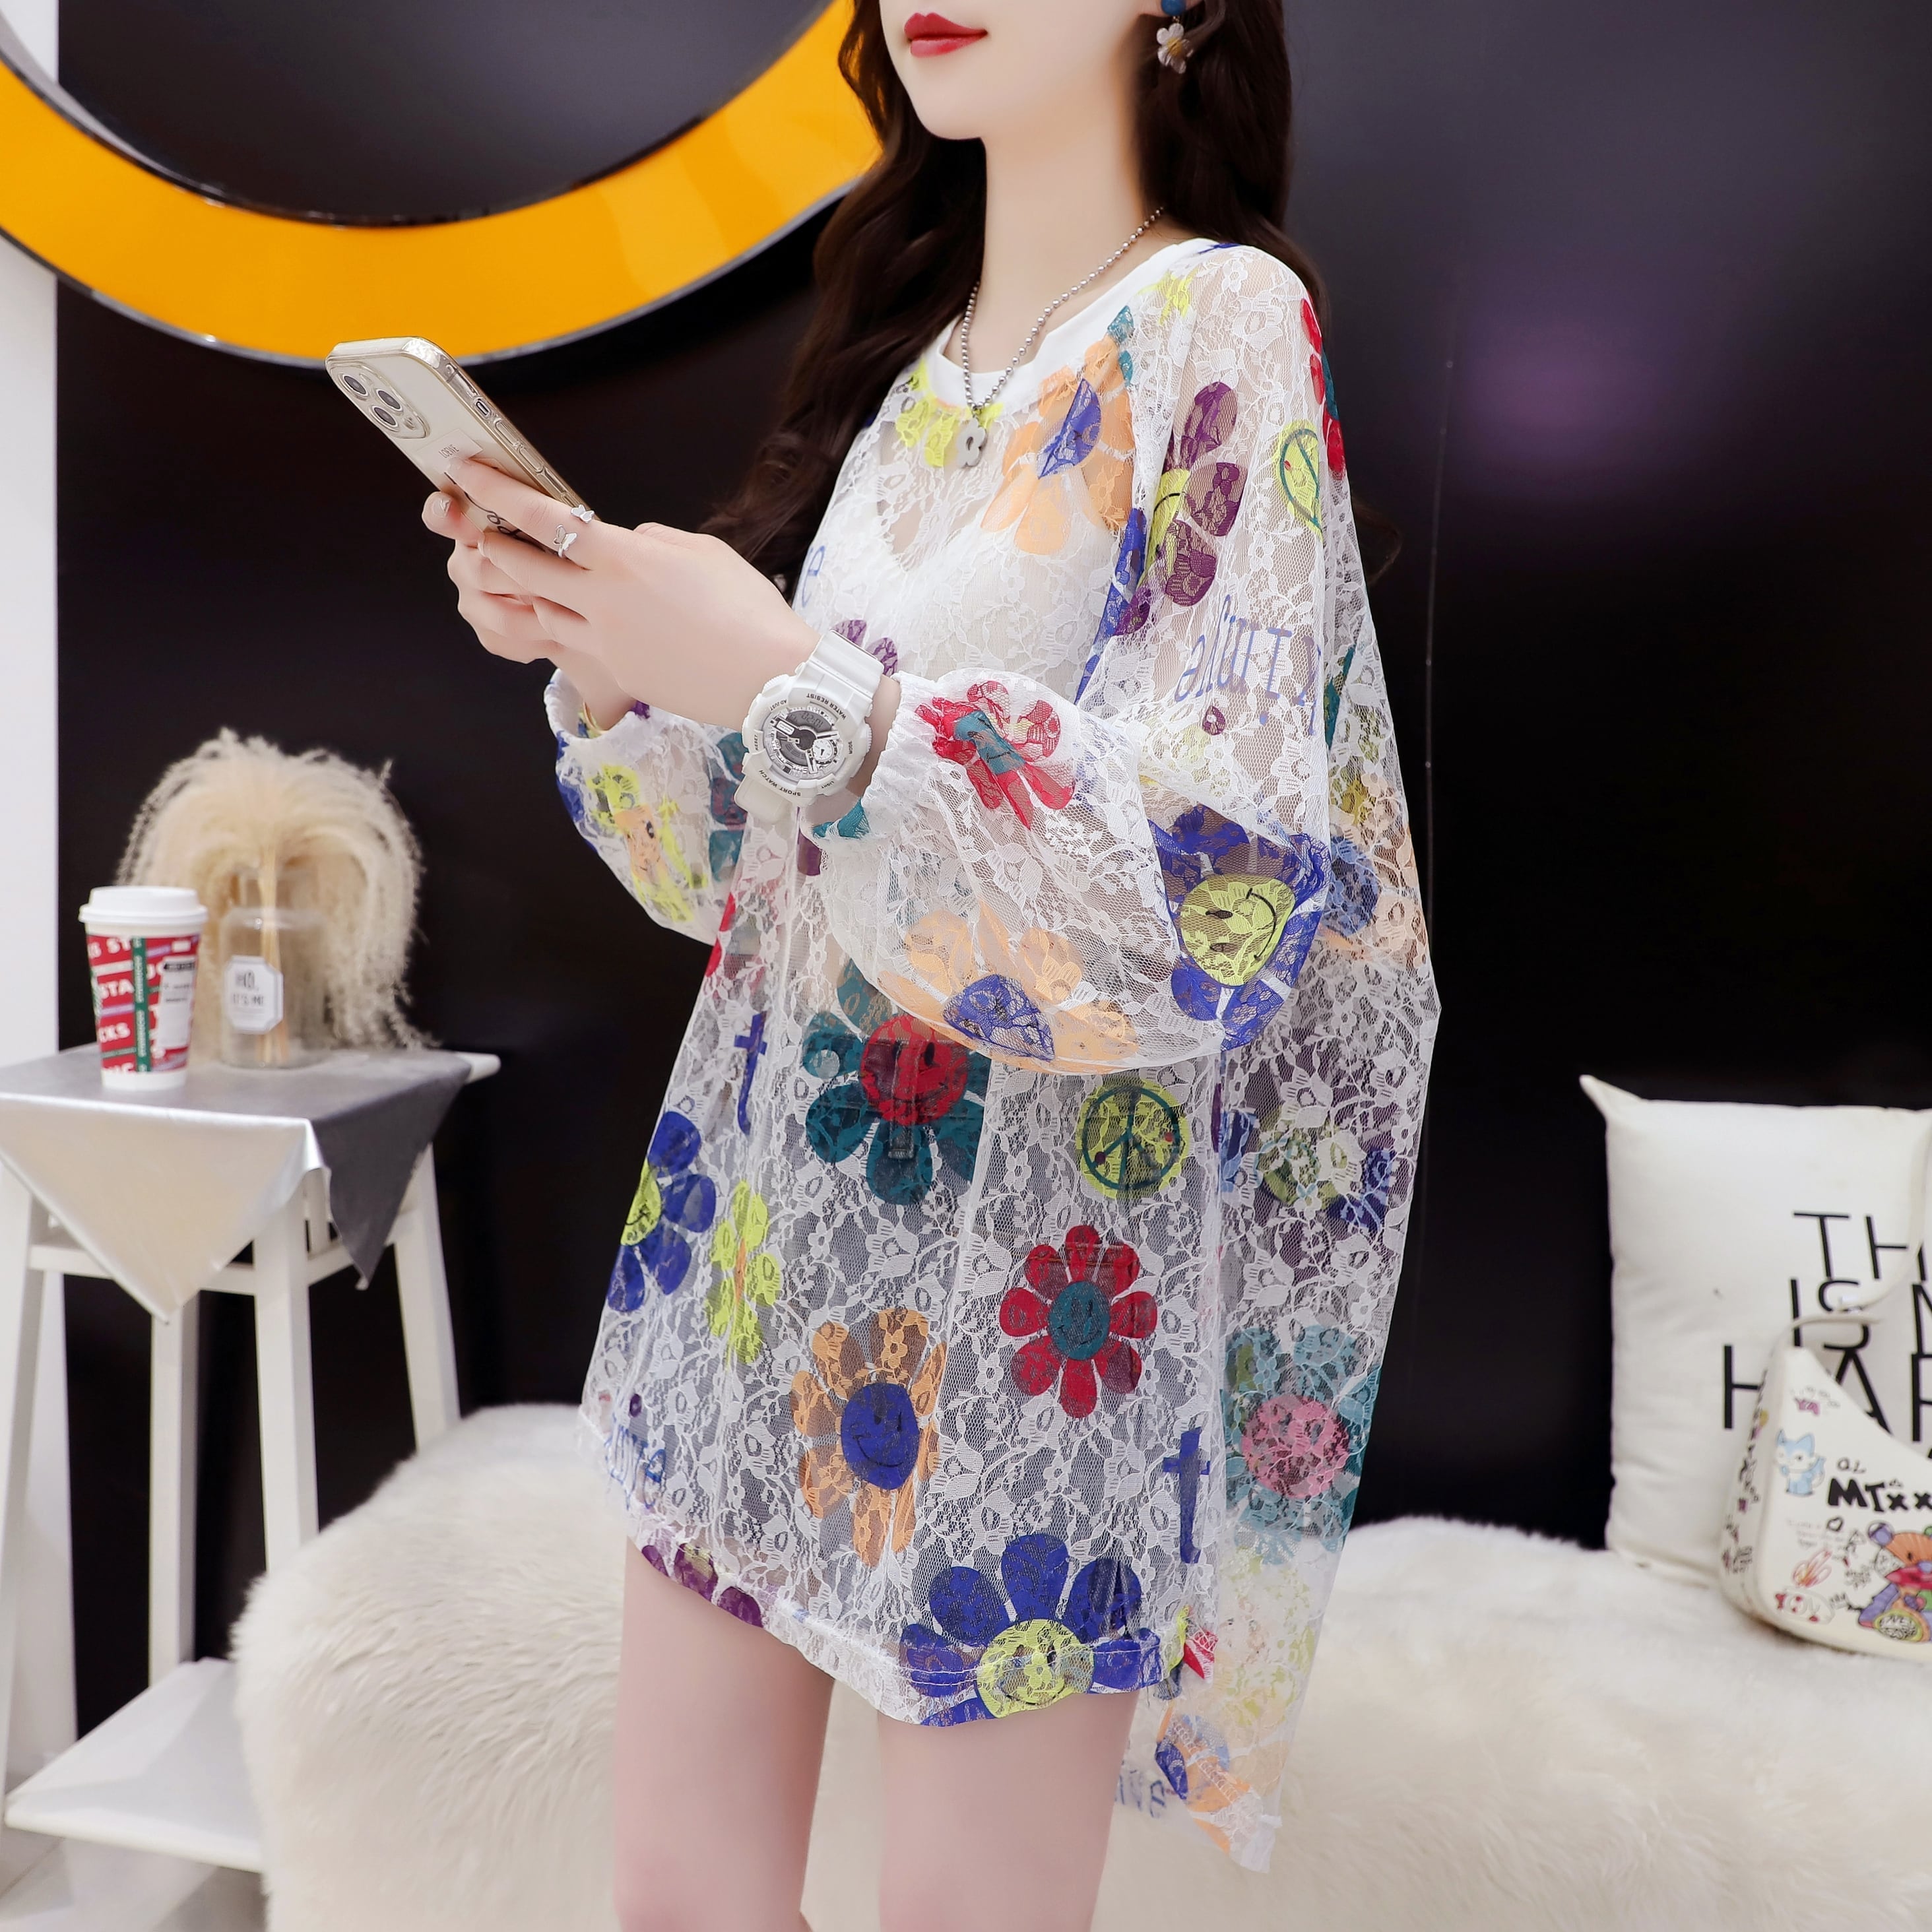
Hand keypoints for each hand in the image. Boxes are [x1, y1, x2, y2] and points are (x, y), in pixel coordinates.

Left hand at [438, 456, 818, 731]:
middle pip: (520, 566)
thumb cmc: (748, 610)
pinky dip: (565, 625)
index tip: (464, 471)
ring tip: (525, 577)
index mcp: (622, 556)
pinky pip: (572, 643)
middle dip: (492, 543)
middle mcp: (600, 598)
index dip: (495, 491)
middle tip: (479, 530)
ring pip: (538, 609)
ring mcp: (602, 640)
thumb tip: (624, 542)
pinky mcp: (615, 672)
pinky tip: (580, 618)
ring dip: (525, 590)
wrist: (769, 680)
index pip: (540, 516)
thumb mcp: (701, 551)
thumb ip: (651, 541)